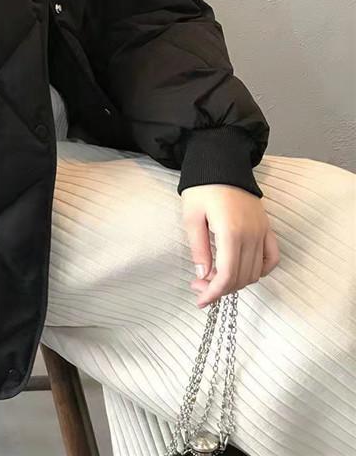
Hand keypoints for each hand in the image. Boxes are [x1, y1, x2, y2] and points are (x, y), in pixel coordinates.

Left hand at [181, 184, 279, 308]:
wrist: (221, 163)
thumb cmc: (202, 188)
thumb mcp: (191, 217)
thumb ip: (199, 248)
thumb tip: (203, 276)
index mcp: (231, 232)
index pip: (227, 276)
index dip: (213, 293)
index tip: (200, 300)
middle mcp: (252, 235)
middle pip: (242, 278)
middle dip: (220, 289)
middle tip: (199, 287)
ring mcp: (262, 231)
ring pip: (256, 272)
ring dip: (237, 282)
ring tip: (214, 278)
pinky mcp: (267, 228)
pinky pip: (272, 258)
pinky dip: (260, 271)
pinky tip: (242, 271)